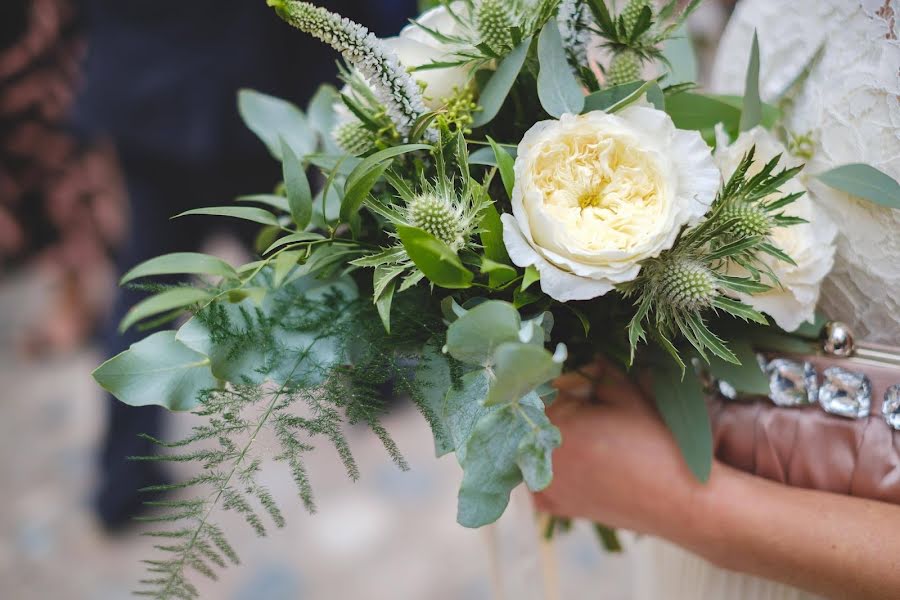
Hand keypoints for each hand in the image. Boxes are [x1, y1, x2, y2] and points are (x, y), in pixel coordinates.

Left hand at [534, 360, 703, 542]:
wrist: (678, 501)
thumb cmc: (655, 444)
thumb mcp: (628, 395)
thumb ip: (599, 370)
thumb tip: (586, 356)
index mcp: (555, 422)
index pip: (540, 387)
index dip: (562, 380)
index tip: (583, 382)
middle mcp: (539, 456)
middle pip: (535, 416)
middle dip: (558, 405)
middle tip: (590, 405)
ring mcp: (544, 485)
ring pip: (533, 444)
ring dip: (550, 433)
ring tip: (589, 433)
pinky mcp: (554, 506)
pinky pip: (539, 476)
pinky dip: (552, 465)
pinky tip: (579, 460)